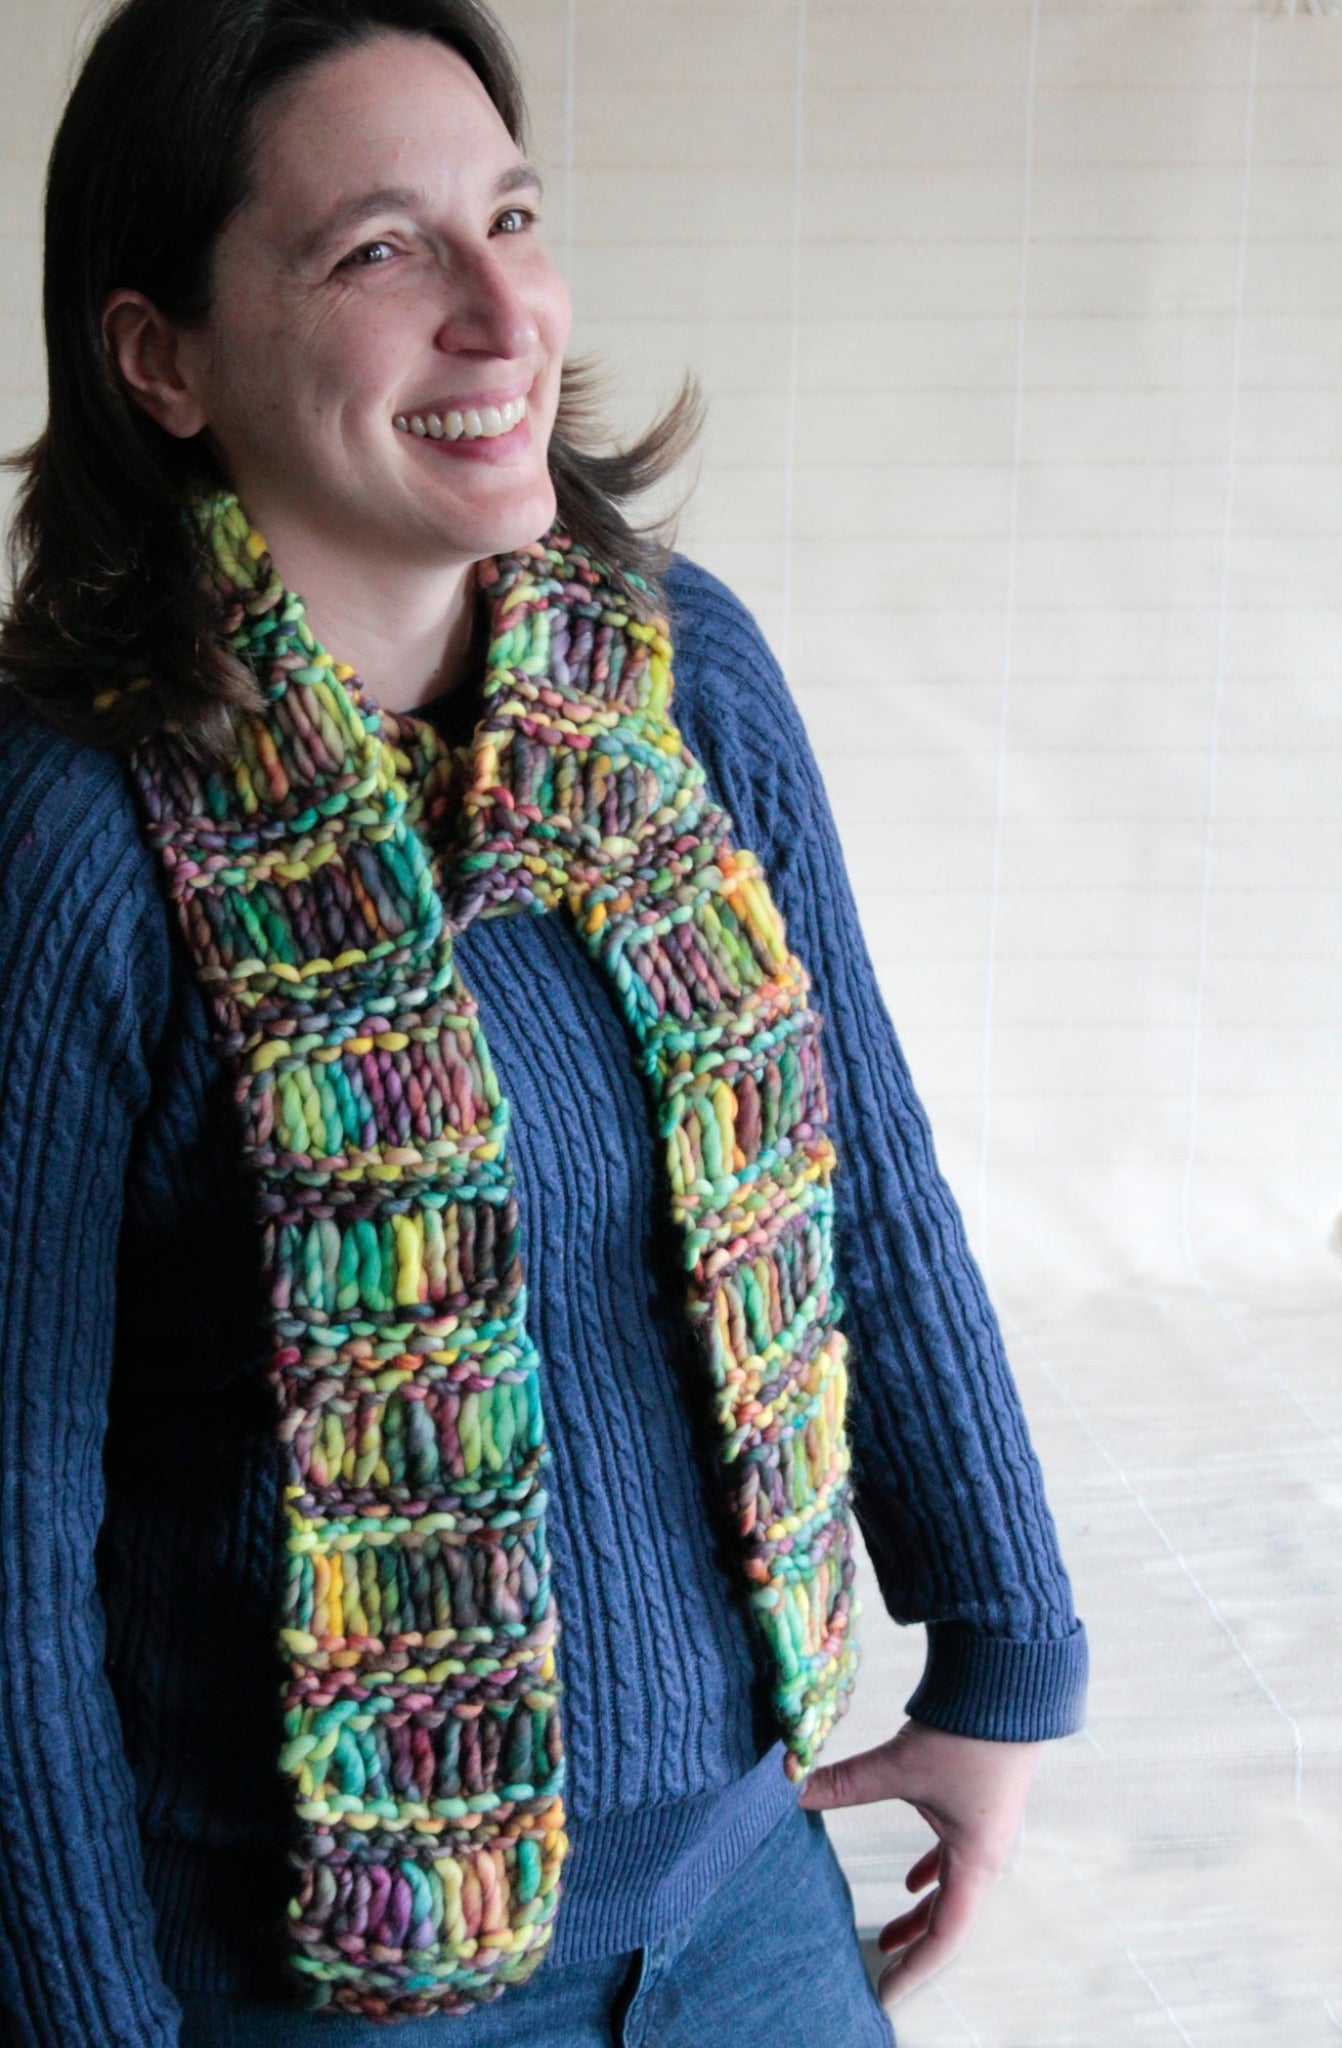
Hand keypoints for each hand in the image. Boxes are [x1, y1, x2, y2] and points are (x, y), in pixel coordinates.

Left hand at [798, 1718, 1039, 2006]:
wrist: (1011, 1681)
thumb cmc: (965, 1730)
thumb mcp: (899, 1763)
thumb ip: (845, 1782)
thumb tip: (791, 1788)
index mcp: (976, 1859)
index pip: (944, 1935)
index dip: (913, 1969)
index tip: (883, 1995)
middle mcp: (988, 1852)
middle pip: (950, 1919)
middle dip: (913, 1949)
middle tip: (878, 1974)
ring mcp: (987, 1829)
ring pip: (953, 1889)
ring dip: (921, 1914)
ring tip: (888, 1937)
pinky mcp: (981, 1803)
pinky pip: (956, 1858)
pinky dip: (932, 1874)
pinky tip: (911, 1880)